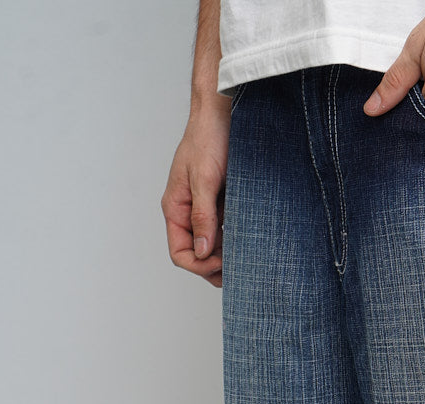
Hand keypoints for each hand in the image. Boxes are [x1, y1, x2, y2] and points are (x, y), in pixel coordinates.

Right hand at [161, 97, 230, 287]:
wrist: (223, 112)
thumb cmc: (208, 138)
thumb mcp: (204, 179)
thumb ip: (202, 216)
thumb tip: (203, 252)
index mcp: (175, 208)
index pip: (180, 253)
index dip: (199, 265)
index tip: (221, 262)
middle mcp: (188, 212)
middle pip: (197, 254)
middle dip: (214, 266)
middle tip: (238, 270)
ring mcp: (205, 209)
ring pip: (213, 246)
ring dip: (227, 254)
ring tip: (246, 258)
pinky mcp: (222, 203)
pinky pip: (226, 230)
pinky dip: (235, 239)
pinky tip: (249, 241)